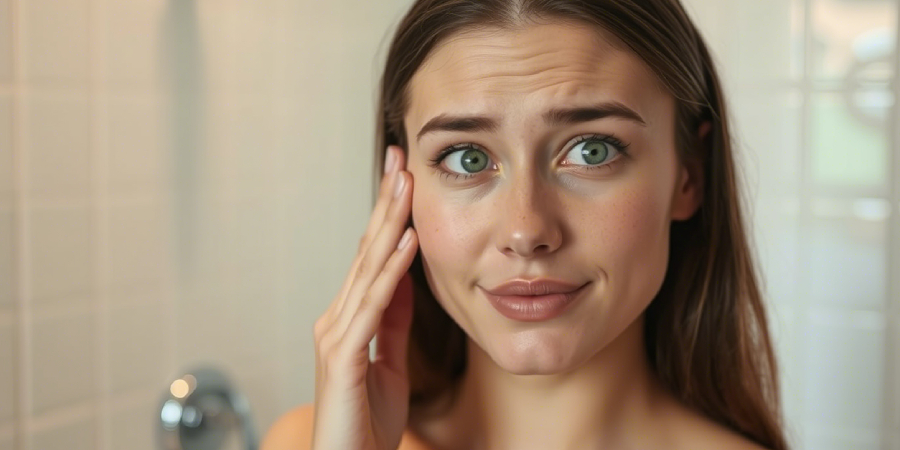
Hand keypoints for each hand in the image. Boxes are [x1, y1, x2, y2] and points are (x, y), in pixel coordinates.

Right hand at [311, 145, 417, 449]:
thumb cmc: (365, 421)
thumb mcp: (389, 361)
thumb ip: (394, 320)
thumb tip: (406, 277)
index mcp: (347, 319)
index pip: (370, 256)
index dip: (386, 216)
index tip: (401, 177)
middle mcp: (336, 319)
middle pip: (366, 250)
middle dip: (385, 203)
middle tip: (400, 159)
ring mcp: (336, 335)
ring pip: (368, 268)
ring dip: (390, 223)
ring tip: (406, 184)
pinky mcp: (344, 355)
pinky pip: (374, 306)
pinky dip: (392, 271)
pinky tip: (408, 242)